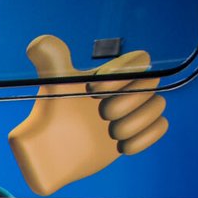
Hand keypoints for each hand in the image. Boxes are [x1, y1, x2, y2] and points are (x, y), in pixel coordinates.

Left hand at [9, 35, 166, 195]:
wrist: (51, 154)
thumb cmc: (51, 116)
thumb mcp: (53, 88)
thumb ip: (51, 62)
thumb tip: (37, 43)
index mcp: (111, 74)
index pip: (139, 60)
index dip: (122, 75)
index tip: (92, 92)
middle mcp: (126, 89)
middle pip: (152, 84)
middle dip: (127, 102)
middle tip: (101, 115)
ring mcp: (133, 111)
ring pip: (159, 105)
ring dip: (135, 122)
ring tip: (110, 133)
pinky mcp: (137, 133)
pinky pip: (161, 127)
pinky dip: (144, 138)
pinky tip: (120, 147)